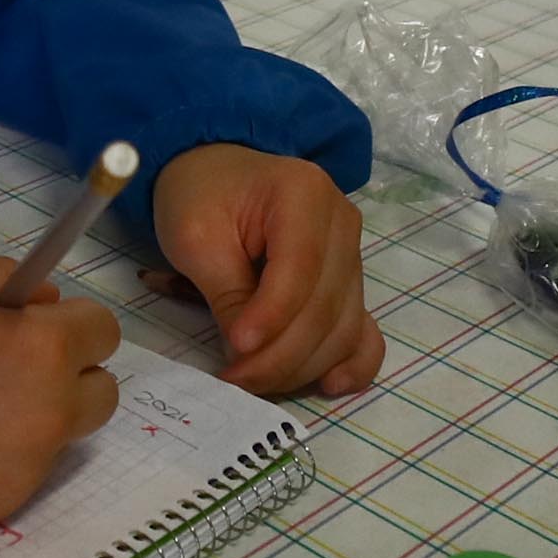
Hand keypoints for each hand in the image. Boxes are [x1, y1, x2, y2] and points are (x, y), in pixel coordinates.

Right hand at [0, 261, 119, 531]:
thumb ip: (1, 280)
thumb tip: (44, 301)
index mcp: (41, 349)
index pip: (102, 330)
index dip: (68, 321)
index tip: (32, 323)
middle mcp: (51, 412)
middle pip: (101, 391)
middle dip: (68, 372)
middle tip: (8, 365)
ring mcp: (29, 466)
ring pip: (64, 434)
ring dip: (39, 415)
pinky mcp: (1, 504)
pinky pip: (25, 470)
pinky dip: (3, 453)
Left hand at [150, 145, 379, 397]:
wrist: (213, 171)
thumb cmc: (199, 196)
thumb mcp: (196, 237)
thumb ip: (226, 292)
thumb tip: (248, 353)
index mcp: (304, 194)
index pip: (300, 269)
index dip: (272, 317)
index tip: (236, 349)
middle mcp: (342, 222)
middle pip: (325, 306)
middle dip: (281, 354)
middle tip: (236, 379)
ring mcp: (352, 254)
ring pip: (342, 327)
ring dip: (301, 365)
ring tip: (253, 381)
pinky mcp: (350, 283)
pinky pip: (361, 330)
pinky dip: (350, 362)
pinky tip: (327, 385)